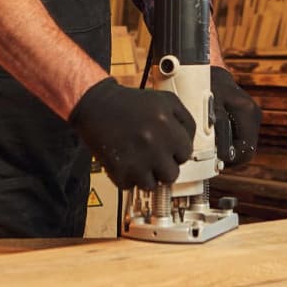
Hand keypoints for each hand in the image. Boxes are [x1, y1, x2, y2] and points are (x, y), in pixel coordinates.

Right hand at [68, 77, 195, 190]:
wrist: (97, 105)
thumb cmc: (130, 103)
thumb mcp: (165, 100)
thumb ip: (186, 121)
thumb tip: (190, 142)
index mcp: (166, 125)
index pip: (186, 154)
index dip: (177, 152)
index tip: (168, 149)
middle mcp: (153, 144)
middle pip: (172, 175)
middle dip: (164, 167)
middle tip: (153, 156)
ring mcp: (136, 160)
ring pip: (152, 185)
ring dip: (146, 175)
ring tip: (138, 159)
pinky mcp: (118, 171)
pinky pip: (130, 186)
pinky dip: (127, 178)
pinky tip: (125, 161)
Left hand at [210, 66, 260, 166]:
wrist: (210, 72)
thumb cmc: (205, 86)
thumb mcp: (207, 105)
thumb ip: (216, 125)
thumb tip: (220, 150)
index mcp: (247, 112)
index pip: (246, 150)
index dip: (231, 160)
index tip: (214, 161)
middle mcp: (254, 114)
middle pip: (247, 149)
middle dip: (230, 156)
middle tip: (210, 156)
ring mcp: (253, 116)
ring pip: (245, 144)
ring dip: (230, 149)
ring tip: (211, 147)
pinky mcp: (249, 117)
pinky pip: (242, 137)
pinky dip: (230, 141)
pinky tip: (217, 138)